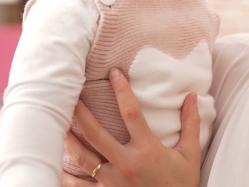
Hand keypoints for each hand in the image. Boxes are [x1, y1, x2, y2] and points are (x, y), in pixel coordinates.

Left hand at [60, 68, 201, 186]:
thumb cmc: (182, 185)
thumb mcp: (190, 155)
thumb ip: (190, 125)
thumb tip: (192, 97)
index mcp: (147, 150)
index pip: (131, 113)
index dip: (122, 91)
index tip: (113, 73)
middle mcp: (126, 165)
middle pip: (95, 133)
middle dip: (80, 112)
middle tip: (70, 94)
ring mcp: (112, 182)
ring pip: (82, 158)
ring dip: (68, 139)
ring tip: (58, 124)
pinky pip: (80, 186)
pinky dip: (66, 176)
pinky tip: (55, 165)